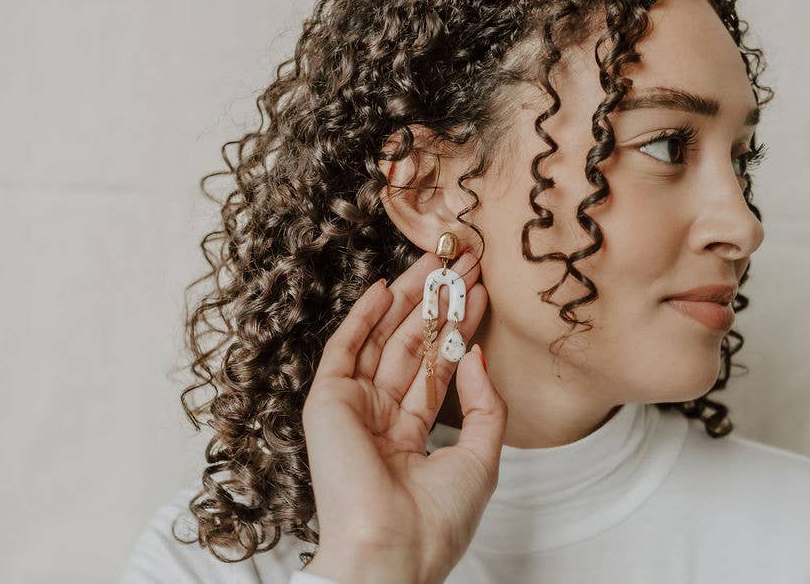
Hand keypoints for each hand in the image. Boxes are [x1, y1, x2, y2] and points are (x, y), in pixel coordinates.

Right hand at [301, 250, 506, 583]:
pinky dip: (362, 317)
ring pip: (383, 339)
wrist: (391, 550)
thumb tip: (474, 352)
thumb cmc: (437, 520)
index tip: (482, 292)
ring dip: (410, 298)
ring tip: (439, 260)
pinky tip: (385, 286)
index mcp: (410, 437)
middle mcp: (380, 417)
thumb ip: (482, 404)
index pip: (439, 368)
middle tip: (464, 262)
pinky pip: (344, 349)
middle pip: (412, 345)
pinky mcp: (327, 403)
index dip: (460, 328)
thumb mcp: (480, 457)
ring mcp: (353, 408)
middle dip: (438, 302)